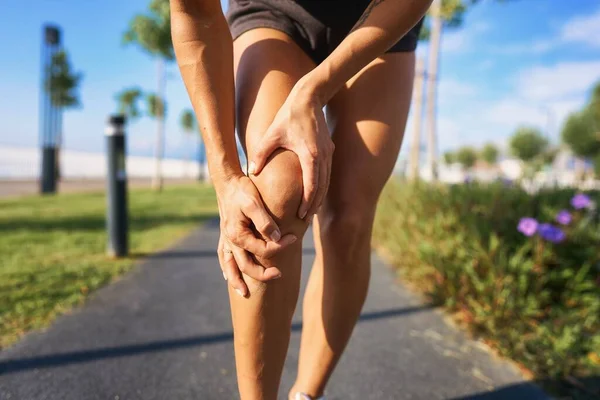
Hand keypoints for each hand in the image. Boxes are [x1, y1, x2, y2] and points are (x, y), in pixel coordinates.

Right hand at [215, 174, 296, 294]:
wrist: (227, 180)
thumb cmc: (242, 189)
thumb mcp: (254, 202)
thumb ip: (264, 222)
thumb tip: (276, 237)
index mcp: (237, 234)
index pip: (263, 249)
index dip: (280, 246)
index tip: (294, 238)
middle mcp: (230, 240)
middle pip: (246, 264)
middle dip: (262, 273)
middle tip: (279, 275)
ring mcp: (226, 238)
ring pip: (229, 265)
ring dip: (236, 280)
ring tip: (243, 293)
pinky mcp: (226, 234)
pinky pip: (223, 256)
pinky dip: (226, 267)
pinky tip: (228, 275)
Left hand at [248, 81, 334, 218]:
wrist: (310, 97)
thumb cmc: (289, 115)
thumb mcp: (272, 134)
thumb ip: (261, 154)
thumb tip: (252, 172)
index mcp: (310, 155)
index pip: (312, 186)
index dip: (307, 203)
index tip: (301, 216)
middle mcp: (323, 157)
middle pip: (322, 188)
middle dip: (314, 205)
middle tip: (305, 220)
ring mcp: (329, 153)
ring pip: (327, 182)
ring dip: (319, 197)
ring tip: (310, 212)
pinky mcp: (329, 150)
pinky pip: (327, 173)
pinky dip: (322, 186)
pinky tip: (314, 193)